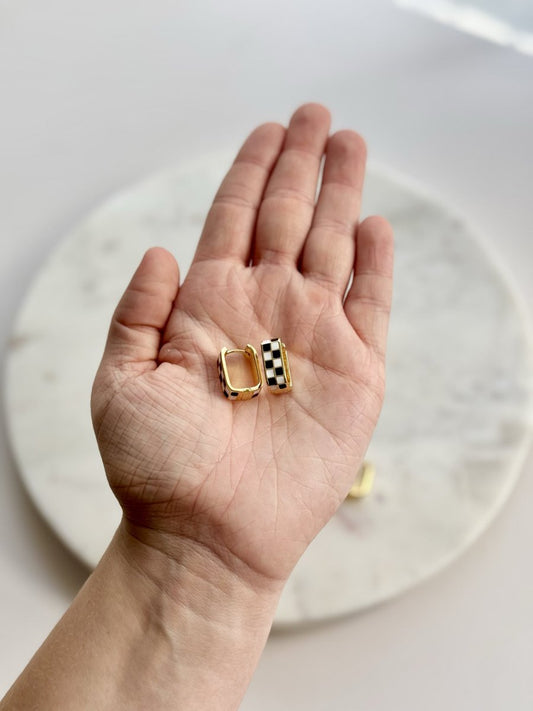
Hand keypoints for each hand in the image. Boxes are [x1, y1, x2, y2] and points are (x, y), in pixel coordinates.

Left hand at [91, 103, 392, 589]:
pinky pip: (371, 306)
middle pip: (287, 217)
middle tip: (318, 115)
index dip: (252, 169)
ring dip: (342, 194)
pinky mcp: (354, 374)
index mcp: (208, 305)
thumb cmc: (157, 469)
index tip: (269, 128)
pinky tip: (373, 226)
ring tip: (351, 144)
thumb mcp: (121, 383)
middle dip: (303, 163)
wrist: (206, 535)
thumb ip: (137, 313)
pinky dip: (375, 266)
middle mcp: (262, 310)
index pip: (234, 217)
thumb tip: (161, 251)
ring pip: (331, 246)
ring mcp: (310, 337)